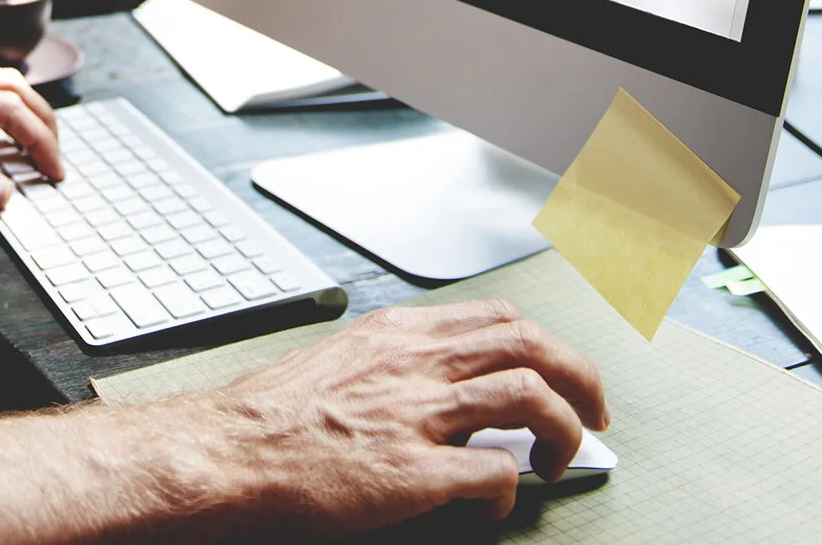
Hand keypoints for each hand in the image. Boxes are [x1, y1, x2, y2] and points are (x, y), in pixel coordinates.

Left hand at [0, 69, 61, 208]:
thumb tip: (2, 193)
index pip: (6, 108)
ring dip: (26, 113)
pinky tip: (3, 143)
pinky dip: (5, 113)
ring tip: (40, 151)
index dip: (39, 139)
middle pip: (10, 87)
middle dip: (43, 122)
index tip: (54, 172)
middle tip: (57, 163)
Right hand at [200, 299, 607, 532]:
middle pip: (531, 345)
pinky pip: (495, 473)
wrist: (227, 452)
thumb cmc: (271, 417)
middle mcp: (414, 364)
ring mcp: (416, 415)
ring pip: (530, 397)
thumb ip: (395, 365)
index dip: (546, 345)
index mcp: (398, 335)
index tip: (562, 373)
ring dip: (564, 431)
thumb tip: (440, 386)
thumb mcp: (340, 363)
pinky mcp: (412, 472)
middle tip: (594, 415)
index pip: (498, 317)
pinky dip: (509, 490)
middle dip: (580, 378)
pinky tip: (494, 503)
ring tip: (561, 460)